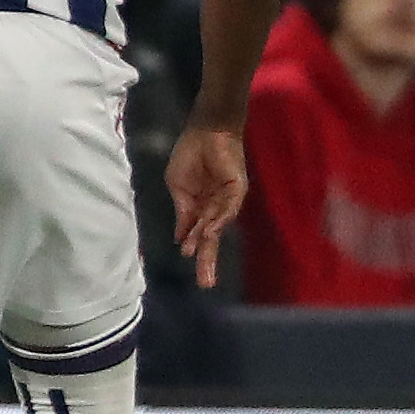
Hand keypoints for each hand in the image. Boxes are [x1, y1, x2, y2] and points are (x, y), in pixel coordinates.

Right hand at [165, 122, 246, 285]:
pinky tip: (209, 231)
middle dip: (207, 260)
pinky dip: (219, 220)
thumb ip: (182, 213)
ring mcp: (227, 199)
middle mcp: (215, 208)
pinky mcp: (236, 188)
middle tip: (206, 283)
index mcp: (200, 208)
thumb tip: (180, 238)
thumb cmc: (189, 155)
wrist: (204, 130)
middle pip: (210, 238)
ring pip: (217, 225)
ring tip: (199, 258)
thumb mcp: (178, 187)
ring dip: (208, 242)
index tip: (186, 262)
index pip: (197, 235)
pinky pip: (228, 208)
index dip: (192, 248)